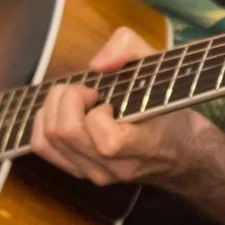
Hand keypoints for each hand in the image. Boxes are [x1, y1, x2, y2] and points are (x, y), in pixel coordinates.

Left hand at [29, 27, 224, 187]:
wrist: (181, 153)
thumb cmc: (171, 108)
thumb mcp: (163, 66)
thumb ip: (130, 49)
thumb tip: (96, 65)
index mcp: (142, 146)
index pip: (107, 141)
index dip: (97, 111)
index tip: (108, 97)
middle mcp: (114, 168)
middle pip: (65, 133)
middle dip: (68, 98)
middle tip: (89, 91)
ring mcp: (95, 174)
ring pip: (47, 140)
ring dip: (55, 108)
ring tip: (78, 100)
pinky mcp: (80, 173)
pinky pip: (42, 147)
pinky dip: (45, 121)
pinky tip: (66, 111)